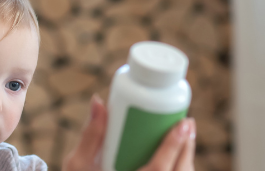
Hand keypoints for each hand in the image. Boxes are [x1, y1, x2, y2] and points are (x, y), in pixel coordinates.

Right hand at [62, 95, 196, 170]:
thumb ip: (91, 135)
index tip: (184, 123)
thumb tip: (99, 101)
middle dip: (186, 148)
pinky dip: (180, 170)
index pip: (158, 170)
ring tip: (186, 136)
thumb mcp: (78, 164)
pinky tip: (179, 157)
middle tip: (187, 123)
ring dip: (185, 159)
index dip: (174, 146)